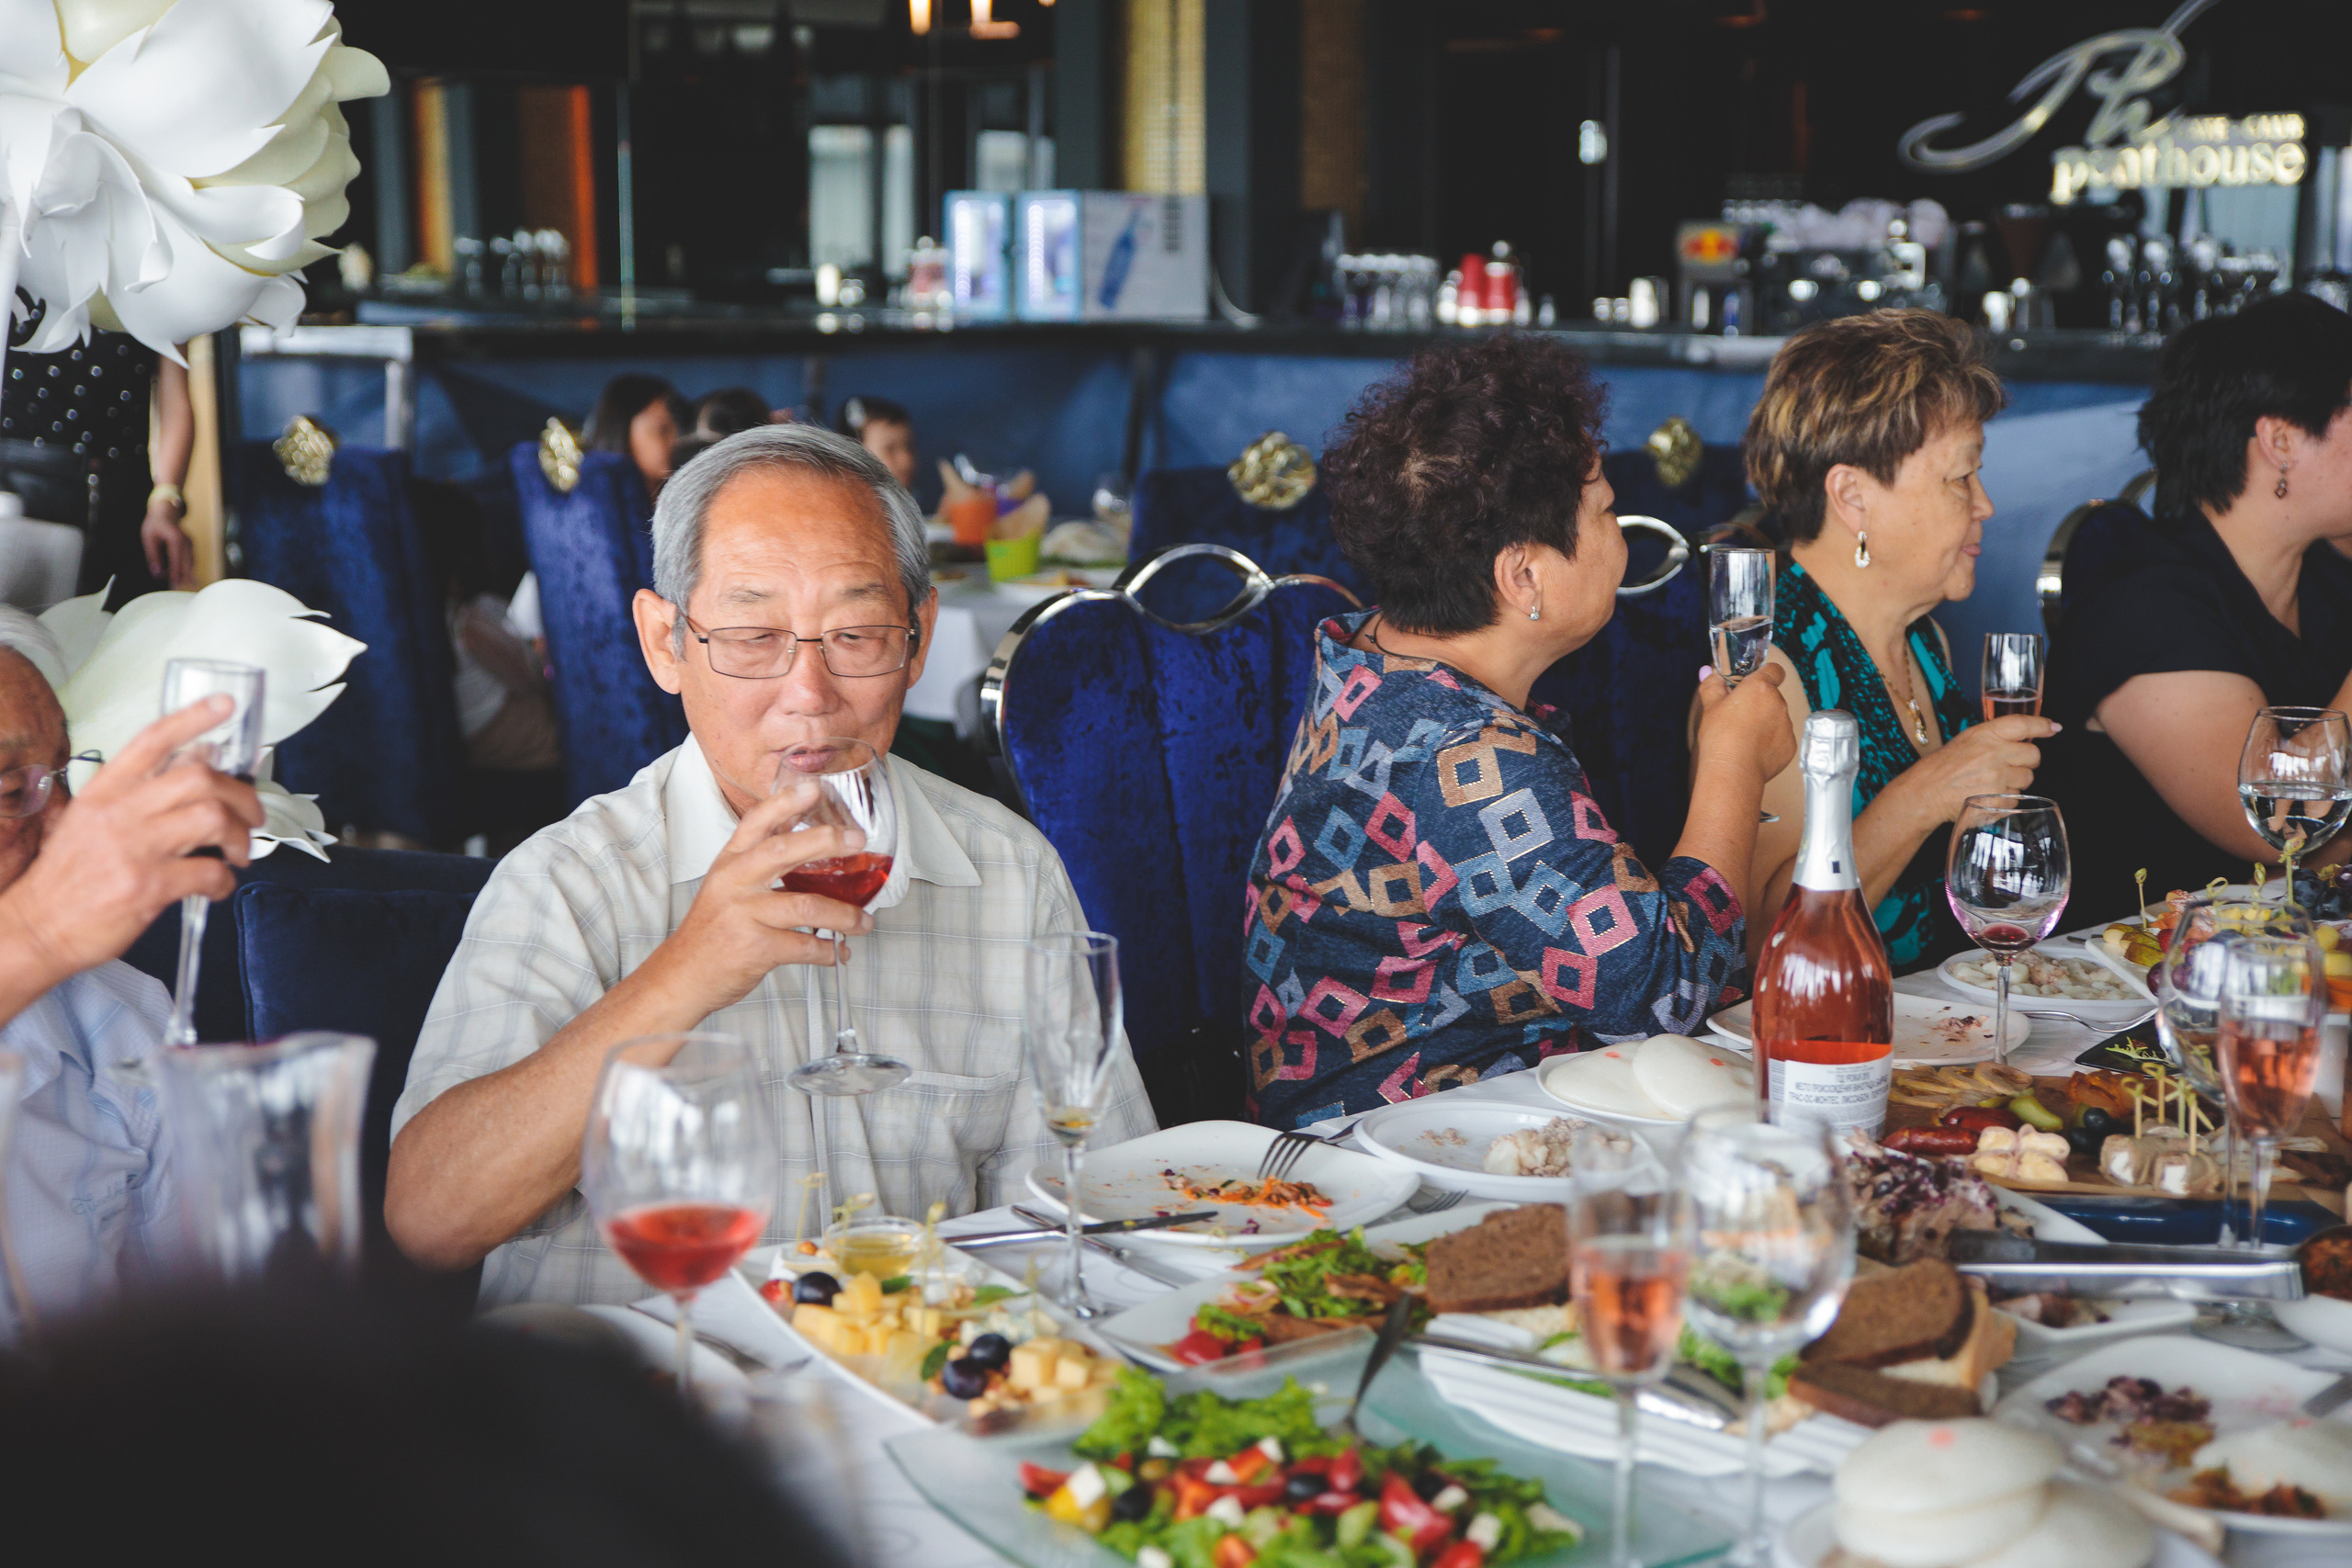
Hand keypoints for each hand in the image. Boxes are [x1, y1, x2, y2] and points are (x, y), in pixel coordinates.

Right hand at [0, 698, 264, 988]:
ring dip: (241, 836)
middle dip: (241, 796)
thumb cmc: (70, 877)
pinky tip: (218, 886)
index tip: (226, 704)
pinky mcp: (148, 887)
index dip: (193, 718)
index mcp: (105, 792)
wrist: (36, 927)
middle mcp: (119, 813)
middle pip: (199, 778)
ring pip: (212, 818)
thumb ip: (138, 796)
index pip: (151, 740)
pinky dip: (226, 880)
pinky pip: (210, 872)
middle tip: (253, 816)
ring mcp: (134, 849)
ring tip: (239, 853)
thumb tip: (196, 769)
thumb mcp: (92, 821)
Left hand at [141, 503, 192, 586]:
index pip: (176, 560)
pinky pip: (190, 558)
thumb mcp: (149, 539)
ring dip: (188, 573)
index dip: (175, 573)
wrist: (165, 511)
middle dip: (185, 576)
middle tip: (181, 587)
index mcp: (175, 539)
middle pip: (187, 563)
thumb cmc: (155, 524)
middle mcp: (186, 541)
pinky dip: (189, 566)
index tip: (174, 584)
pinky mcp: (190, 544)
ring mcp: (190, 542)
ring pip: (191, 561)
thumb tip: (157, 572)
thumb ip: (153, 556)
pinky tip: (188, 574)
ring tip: (189, 584)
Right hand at [645, 780, 876, 1019]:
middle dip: (825, 842)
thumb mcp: (727, 886)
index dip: (785, 802)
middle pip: (783, 851)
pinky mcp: (755, 948)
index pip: (756, 822)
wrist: (682, 976)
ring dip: (844, 915)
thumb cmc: (714, 930)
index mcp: (730, 863)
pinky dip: (829, 951)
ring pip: (806, 906)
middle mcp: (735, 883)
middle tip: (857, 841)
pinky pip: (805, 946)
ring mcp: (744, 915)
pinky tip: (838, 952)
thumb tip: (813, 845)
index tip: (814, 787)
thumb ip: (759, 864)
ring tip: (863, 921)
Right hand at [1692, 662, 1797, 784]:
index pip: (1774, 670)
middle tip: (1738, 715)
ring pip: (1777, 718)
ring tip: (1743, 737)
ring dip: (1764, 723)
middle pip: (1772, 697)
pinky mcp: (1789, 746)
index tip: (1753, 682)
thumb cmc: (1720, 737)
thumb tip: (1708, 672)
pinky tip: (1752, 750)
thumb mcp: (1710, 707)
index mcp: (1760, 688)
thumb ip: (1712, 685)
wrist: (1733, 772)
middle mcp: (1778, 704)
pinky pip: (1780, 739)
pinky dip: (1769, 742)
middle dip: (1759, 703)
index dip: (1765, 674)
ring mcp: (1786, 726)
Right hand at [1890, 714, 2059, 826]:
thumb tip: (2025, 738)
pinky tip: (1990, 796)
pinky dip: (2006, 800)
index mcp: (1986, 734)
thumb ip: (1995, 737)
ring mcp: (1998, 778)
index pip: (2023, 724)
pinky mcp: (1998, 800)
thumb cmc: (1944, 766)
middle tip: (2012, 765)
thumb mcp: (1967, 740)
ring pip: (2027, 779)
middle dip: (2027, 761)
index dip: (2042, 725)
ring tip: (1994, 782)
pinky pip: (2016, 799)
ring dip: (2016, 782)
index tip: (2053, 728)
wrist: (1927, 792)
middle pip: (2034, 756)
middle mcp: (1995, 753)